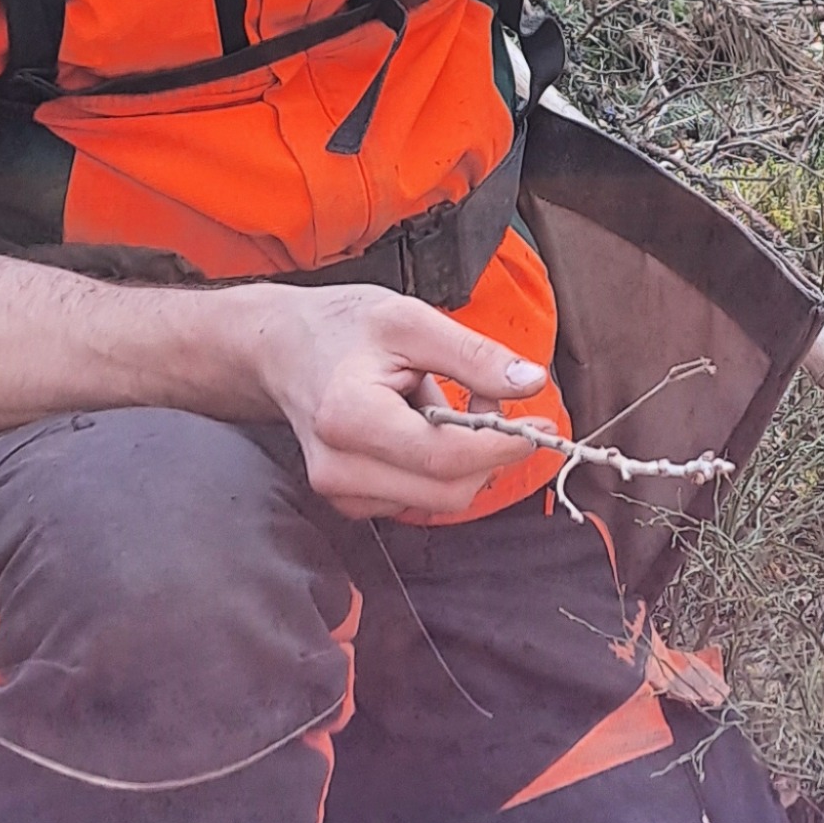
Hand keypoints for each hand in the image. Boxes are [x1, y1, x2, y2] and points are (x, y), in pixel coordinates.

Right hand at [243, 281, 549, 518]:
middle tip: (492, 404)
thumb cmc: (342, 327)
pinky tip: (425, 428)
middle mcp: (338, 467)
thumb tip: (531, 383)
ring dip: (465, 461)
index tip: (542, 425)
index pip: (445, 457)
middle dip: (487, 454)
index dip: (502, 446)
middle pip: (447, 492)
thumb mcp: (410, 320)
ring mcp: (339, 491)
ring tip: (448, 406)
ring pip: (438, 503)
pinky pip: (418, 501)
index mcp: (350, 417)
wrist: (281, 350)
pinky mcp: (348, 501)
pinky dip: (440, 471)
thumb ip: (473, 355)